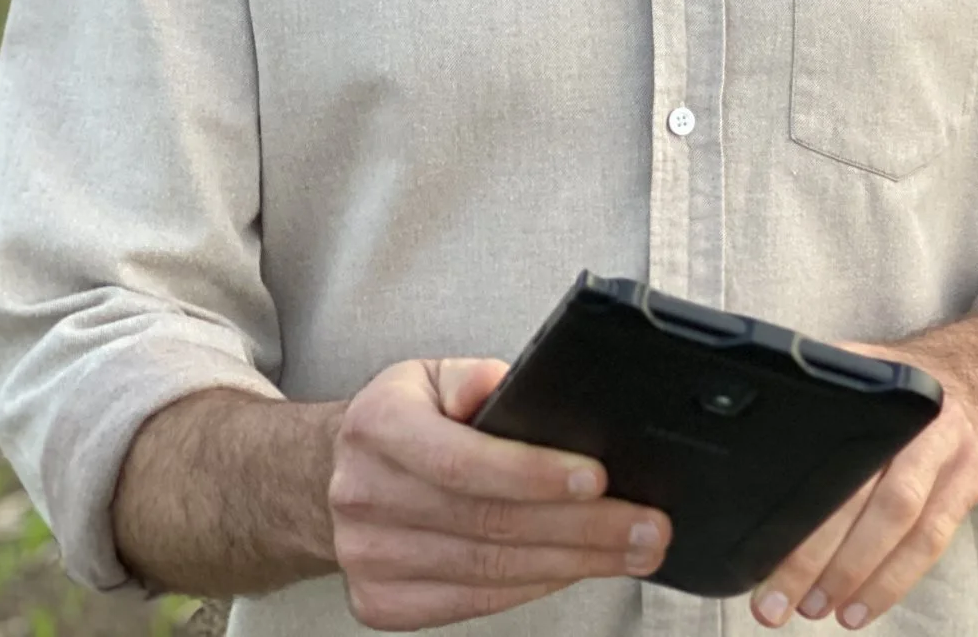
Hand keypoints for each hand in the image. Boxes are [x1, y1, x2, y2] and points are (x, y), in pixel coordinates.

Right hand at [327, 357, 671, 629]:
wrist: (332, 478)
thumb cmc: (403, 421)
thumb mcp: (430, 375)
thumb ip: (474, 376)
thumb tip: (502, 389)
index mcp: (377, 427)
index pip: (463, 460)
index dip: (534, 474)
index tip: (597, 479)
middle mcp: (366, 496)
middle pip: (490, 523)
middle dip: (582, 527)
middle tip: (645, 526)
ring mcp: (370, 558)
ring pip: (490, 569)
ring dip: (573, 562)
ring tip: (632, 551)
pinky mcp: (383, 602)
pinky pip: (475, 601)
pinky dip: (535, 585)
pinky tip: (576, 569)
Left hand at [748, 354, 977, 628]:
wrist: (973, 383)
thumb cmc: (900, 384)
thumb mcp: (863, 366)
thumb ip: (824, 384)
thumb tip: (757, 402)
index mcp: (884, 394)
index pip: (840, 451)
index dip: (807, 501)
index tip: (766, 538)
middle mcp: (922, 423)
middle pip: (867, 493)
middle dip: (820, 553)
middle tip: (780, 596)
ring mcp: (950, 457)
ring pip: (904, 524)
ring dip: (860, 576)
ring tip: (819, 608)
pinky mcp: (968, 490)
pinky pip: (932, 544)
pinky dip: (894, 582)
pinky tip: (861, 607)